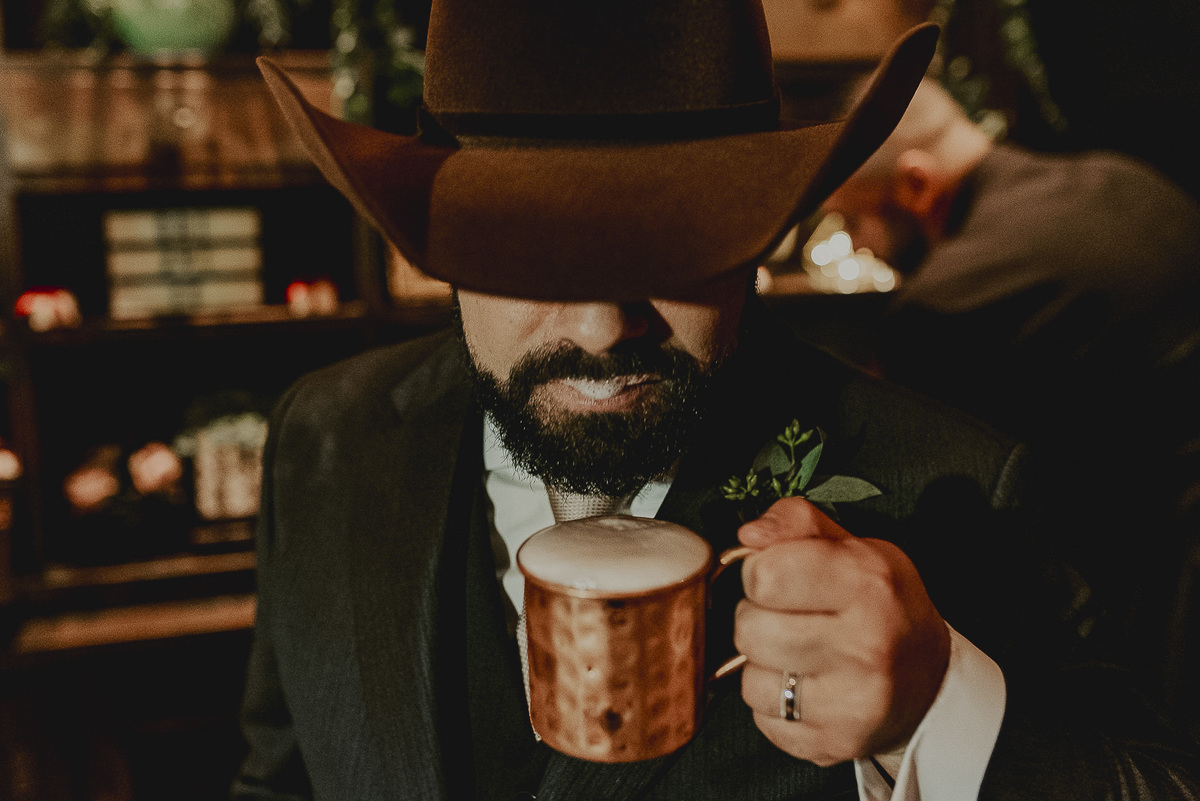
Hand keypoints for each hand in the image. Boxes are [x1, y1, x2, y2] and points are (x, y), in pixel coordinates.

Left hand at [734, 497, 949, 765]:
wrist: (930, 682)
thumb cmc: (884, 607)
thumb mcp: (854, 546)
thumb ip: (796, 523)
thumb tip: (749, 536)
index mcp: (868, 584)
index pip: (765, 574)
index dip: (760, 572)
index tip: (779, 577)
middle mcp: (865, 645)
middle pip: (748, 629)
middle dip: (758, 619)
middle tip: (791, 618)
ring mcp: (852, 701)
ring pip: (749, 680)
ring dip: (763, 666)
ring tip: (799, 654)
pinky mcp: (835, 743)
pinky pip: (764, 721)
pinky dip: (774, 706)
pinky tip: (807, 687)